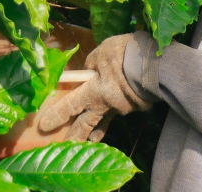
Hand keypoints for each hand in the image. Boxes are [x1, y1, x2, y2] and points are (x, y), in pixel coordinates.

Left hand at [35, 34, 151, 141]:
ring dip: (97, 132)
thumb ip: (92, 64)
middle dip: (76, 138)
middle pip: (86, 125)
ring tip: (92, 140)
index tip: (44, 127)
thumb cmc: (125, 55)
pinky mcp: (136, 106)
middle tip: (67, 148)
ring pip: (105, 122)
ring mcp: (122, 108)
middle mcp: (106, 105)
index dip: (57, 116)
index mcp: (94, 92)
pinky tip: (119, 107)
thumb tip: (89, 72)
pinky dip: (116, 111)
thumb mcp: (102, 53)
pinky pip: (120, 110)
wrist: (156, 64)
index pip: (70, 106)